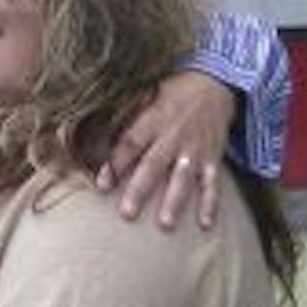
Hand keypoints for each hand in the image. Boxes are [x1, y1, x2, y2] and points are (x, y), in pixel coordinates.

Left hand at [98, 69, 230, 228]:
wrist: (213, 83)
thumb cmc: (172, 94)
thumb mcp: (146, 96)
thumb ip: (125, 118)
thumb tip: (94, 137)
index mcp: (153, 119)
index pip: (131, 143)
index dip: (116, 163)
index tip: (102, 185)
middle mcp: (173, 135)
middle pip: (154, 164)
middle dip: (141, 189)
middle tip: (128, 213)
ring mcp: (194, 149)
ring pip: (183, 177)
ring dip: (175, 201)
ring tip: (165, 224)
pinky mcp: (212, 157)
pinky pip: (212, 183)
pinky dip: (210, 204)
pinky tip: (205, 224)